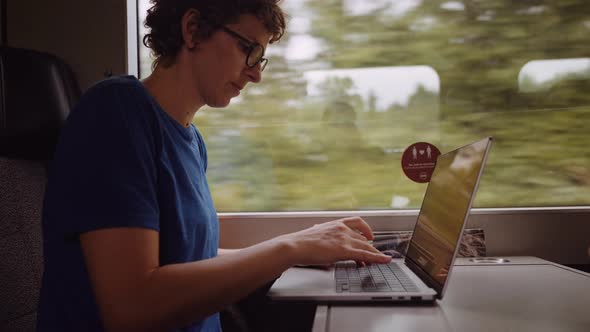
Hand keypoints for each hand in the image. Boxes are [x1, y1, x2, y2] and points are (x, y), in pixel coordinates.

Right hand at [276, 217, 391, 266]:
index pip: (356, 222)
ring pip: (366, 246)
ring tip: (380, 260)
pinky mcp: (344, 250)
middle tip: (373, 256)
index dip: (366, 229)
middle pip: (363, 238)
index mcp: (335, 224)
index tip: (370, 236)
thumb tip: (322, 240)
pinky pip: (365, 254)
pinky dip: (377, 258)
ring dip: (374, 254)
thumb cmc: (300, 242)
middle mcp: (342, 229)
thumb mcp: (315, 235)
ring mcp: (344, 239)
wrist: (294, 246)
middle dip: (370, 248)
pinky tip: (384, 260)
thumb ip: (322, 236)